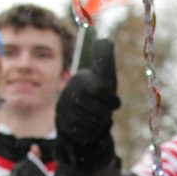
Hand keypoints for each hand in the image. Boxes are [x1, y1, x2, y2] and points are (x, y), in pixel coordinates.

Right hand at [55, 40, 119, 165]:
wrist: (77, 113)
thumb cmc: (96, 92)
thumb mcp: (104, 74)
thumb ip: (104, 57)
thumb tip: (104, 40)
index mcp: (81, 80)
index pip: (101, 90)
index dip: (112, 100)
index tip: (115, 103)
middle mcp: (70, 93)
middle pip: (99, 113)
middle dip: (105, 115)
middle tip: (103, 112)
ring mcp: (64, 110)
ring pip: (91, 125)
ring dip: (98, 126)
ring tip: (95, 119)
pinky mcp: (61, 126)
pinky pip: (82, 135)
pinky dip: (90, 135)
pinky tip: (89, 128)